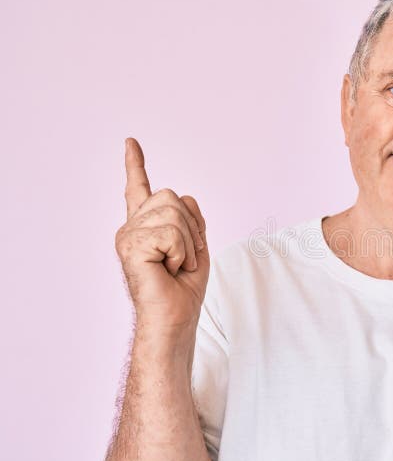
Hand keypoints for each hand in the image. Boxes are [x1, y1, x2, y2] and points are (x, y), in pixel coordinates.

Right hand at [115, 137, 209, 337]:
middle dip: (192, 228)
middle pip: (173, 197)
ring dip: (188, 243)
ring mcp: (127, 235)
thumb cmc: (184, 289)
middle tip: (184, 259)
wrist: (175, 318)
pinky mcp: (130, 246)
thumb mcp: (196, 245)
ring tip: (176, 266)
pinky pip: (172, 233)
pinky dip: (182, 253)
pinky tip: (170, 270)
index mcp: (146, 226)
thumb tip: (185, 197)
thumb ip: (191, 218)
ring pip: (174, 213)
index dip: (136, 164)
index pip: (139, 188)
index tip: (131, 142)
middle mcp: (132, 226)